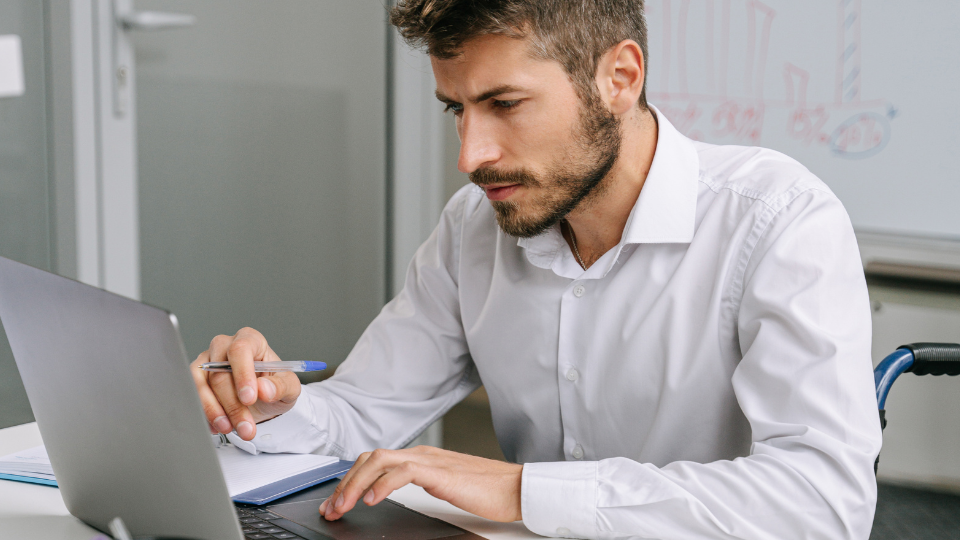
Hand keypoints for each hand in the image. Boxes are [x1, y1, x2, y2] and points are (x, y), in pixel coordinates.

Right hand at [190, 327, 301, 439]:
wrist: (262, 400)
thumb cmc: (273, 386)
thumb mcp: (289, 387)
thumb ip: (281, 386)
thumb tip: (264, 390)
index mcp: (250, 340)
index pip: (240, 350)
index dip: (243, 374)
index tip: (249, 398)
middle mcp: (225, 346)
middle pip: (220, 372)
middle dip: (233, 405)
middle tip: (245, 426)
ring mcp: (207, 361)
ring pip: (201, 384)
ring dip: (215, 411)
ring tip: (230, 428)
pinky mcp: (196, 378)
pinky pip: (192, 395)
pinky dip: (204, 414)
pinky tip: (218, 426)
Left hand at [318, 446, 522, 522]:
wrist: (515, 488)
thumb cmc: (487, 491)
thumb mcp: (444, 488)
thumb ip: (420, 486)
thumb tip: (391, 495)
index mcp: (421, 458)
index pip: (375, 461)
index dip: (350, 480)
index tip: (336, 502)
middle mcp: (421, 454)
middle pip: (370, 457)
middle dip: (344, 483)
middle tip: (331, 508)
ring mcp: (430, 460)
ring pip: (379, 461)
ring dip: (355, 484)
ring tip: (343, 506)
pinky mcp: (439, 472)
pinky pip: (402, 472)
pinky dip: (382, 484)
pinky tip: (372, 500)